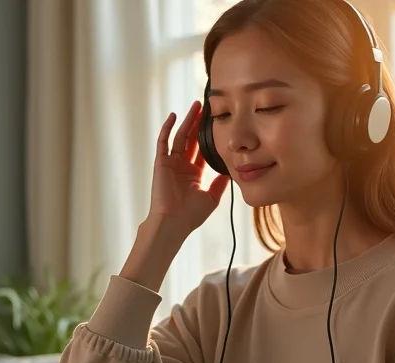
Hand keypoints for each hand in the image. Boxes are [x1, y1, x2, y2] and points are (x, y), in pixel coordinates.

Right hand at [150, 101, 231, 236]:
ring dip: (187, 121)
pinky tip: (173, 116)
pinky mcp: (161, 162)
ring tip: (196, 106)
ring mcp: (171, 163)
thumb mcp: (212, 197)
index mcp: (193, 174)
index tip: (218, 123)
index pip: (203, 150)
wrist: (173, 223)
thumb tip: (232, 169)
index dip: (210, 137)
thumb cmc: (190, 215)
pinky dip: (167, 128)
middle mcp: (182, 166)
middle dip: (199, 124)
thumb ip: (220, 182)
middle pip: (192, 140)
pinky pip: (163, 142)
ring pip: (180, 137)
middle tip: (207, 108)